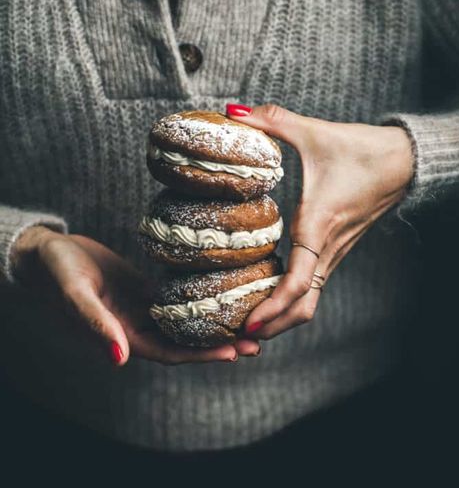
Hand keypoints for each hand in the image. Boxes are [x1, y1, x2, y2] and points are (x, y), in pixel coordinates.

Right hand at [11, 228, 259, 364]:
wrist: (50, 252)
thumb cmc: (58, 272)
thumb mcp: (75, 295)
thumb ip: (96, 325)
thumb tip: (120, 360)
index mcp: (122, 336)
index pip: (169, 352)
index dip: (201, 355)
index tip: (233, 352)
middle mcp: (136, 327)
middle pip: (184, 342)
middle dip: (218, 344)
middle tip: (256, 342)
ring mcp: (142, 308)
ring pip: (184, 322)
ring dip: (213, 324)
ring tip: (246, 320)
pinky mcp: (145, 289)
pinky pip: (176, 299)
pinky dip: (198, 301)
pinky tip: (221, 295)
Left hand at [226, 104, 413, 339]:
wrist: (403, 159)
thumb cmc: (360, 150)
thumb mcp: (313, 132)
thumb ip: (272, 120)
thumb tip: (232, 111)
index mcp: (318, 227)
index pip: (297, 284)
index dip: (271, 308)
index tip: (247, 322)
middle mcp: (328, 248)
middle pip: (303, 308)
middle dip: (272, 326)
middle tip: (237, 336)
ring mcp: (335, 252)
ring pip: (310, 301)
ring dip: (282, 317)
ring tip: (248, 323)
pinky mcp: (337, 248)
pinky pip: (315, 285)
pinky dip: (292, 300)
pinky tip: (269, 294)